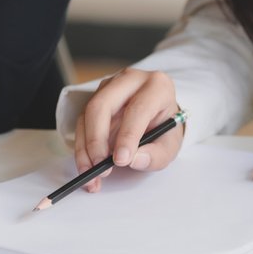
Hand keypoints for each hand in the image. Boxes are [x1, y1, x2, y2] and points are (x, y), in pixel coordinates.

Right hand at [72, 68, 184, 193]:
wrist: (158, 116)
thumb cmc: (165, 128)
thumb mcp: (170, 145)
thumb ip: (157, 155)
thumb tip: (134, 160)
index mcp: (157, 86)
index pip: (138, 109)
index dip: (127, 136)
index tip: (120, 160)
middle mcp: (130, 80)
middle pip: (102, 105)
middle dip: (97, 140)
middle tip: (100, 166)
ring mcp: (110, 86)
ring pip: (87, 114)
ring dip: (85, 148)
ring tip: (91, 174)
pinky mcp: (95, 98)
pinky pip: (81, 122)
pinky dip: (81, 148)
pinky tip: (87, 166)